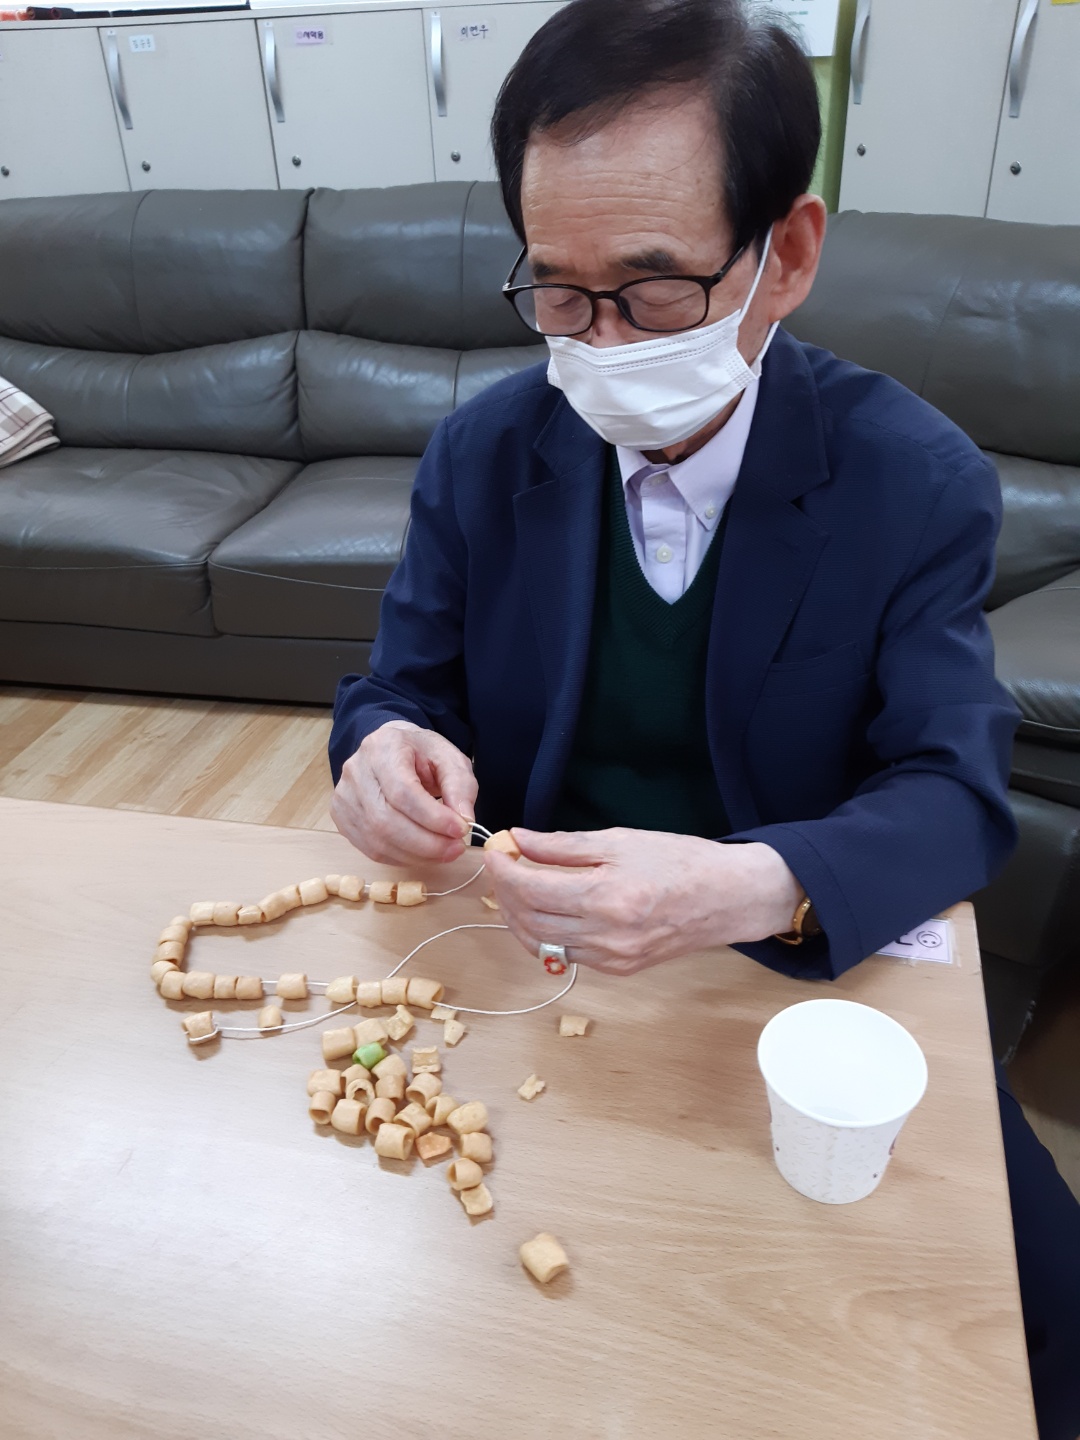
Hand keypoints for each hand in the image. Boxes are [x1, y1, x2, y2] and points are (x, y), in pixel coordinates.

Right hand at [330, 721, 476, 864]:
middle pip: (386, 820)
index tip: (460, 830)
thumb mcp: (449, 758)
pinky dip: (402, 857)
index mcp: (382, 747)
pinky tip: (423, 852)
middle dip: (426, 843)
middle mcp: (355, 771)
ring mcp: (344, 797)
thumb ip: (460, 786)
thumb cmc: (420, 754)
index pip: (402, 791)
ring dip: (416, 854)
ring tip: (445, 852)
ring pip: (377, 840)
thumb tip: (464, 820)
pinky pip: (371, 849)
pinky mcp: (342, 818)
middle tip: (456, 848)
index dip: (432, 817)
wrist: (390, 749)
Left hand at [484, 827, 803, 975]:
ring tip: (516, 889)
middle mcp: (606, 936)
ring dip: (519, 918)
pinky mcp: (620, 969)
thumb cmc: (682, 861)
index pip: (531, 890)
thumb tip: (519, 840)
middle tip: (502, 868)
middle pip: (530, 921)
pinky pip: (567, 955)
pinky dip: (546, 934)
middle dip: (505, 894)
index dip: (503, 871)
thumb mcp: (621, 840)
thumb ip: (564, 845)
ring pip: (543, 945)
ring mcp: (613, 959)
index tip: (495, 852)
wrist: (730, 898)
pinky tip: (547, 911)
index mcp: (606, 898)